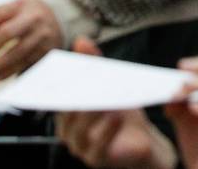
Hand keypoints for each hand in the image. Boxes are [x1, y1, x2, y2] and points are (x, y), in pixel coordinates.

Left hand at [0, 0, 62, 79]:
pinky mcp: (46, 51)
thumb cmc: (31, 12)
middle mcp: (34, 19)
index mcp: (23, 5)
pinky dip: (10, 72)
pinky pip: (25, 64)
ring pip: (17, 54)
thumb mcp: (17, 6)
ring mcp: (42, 36)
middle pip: (8, 33)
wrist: (61, 18)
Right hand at [56, 38, 176, 168]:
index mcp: (67, 110)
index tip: (61, 67)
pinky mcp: (97, 158)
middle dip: (75, 94)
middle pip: (68, 111)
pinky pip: (97, 146)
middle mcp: (68, 129)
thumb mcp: (109, 81)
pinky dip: (106, 131)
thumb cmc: (121, 110)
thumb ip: (94, 62)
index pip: (56, 95)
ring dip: (91, 113)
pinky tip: (116, 117)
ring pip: (79, 129)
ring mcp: (81, 146)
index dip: (55, 82)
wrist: (142, 140)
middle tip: (85, 79)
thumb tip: (80, 40)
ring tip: (102, 98)